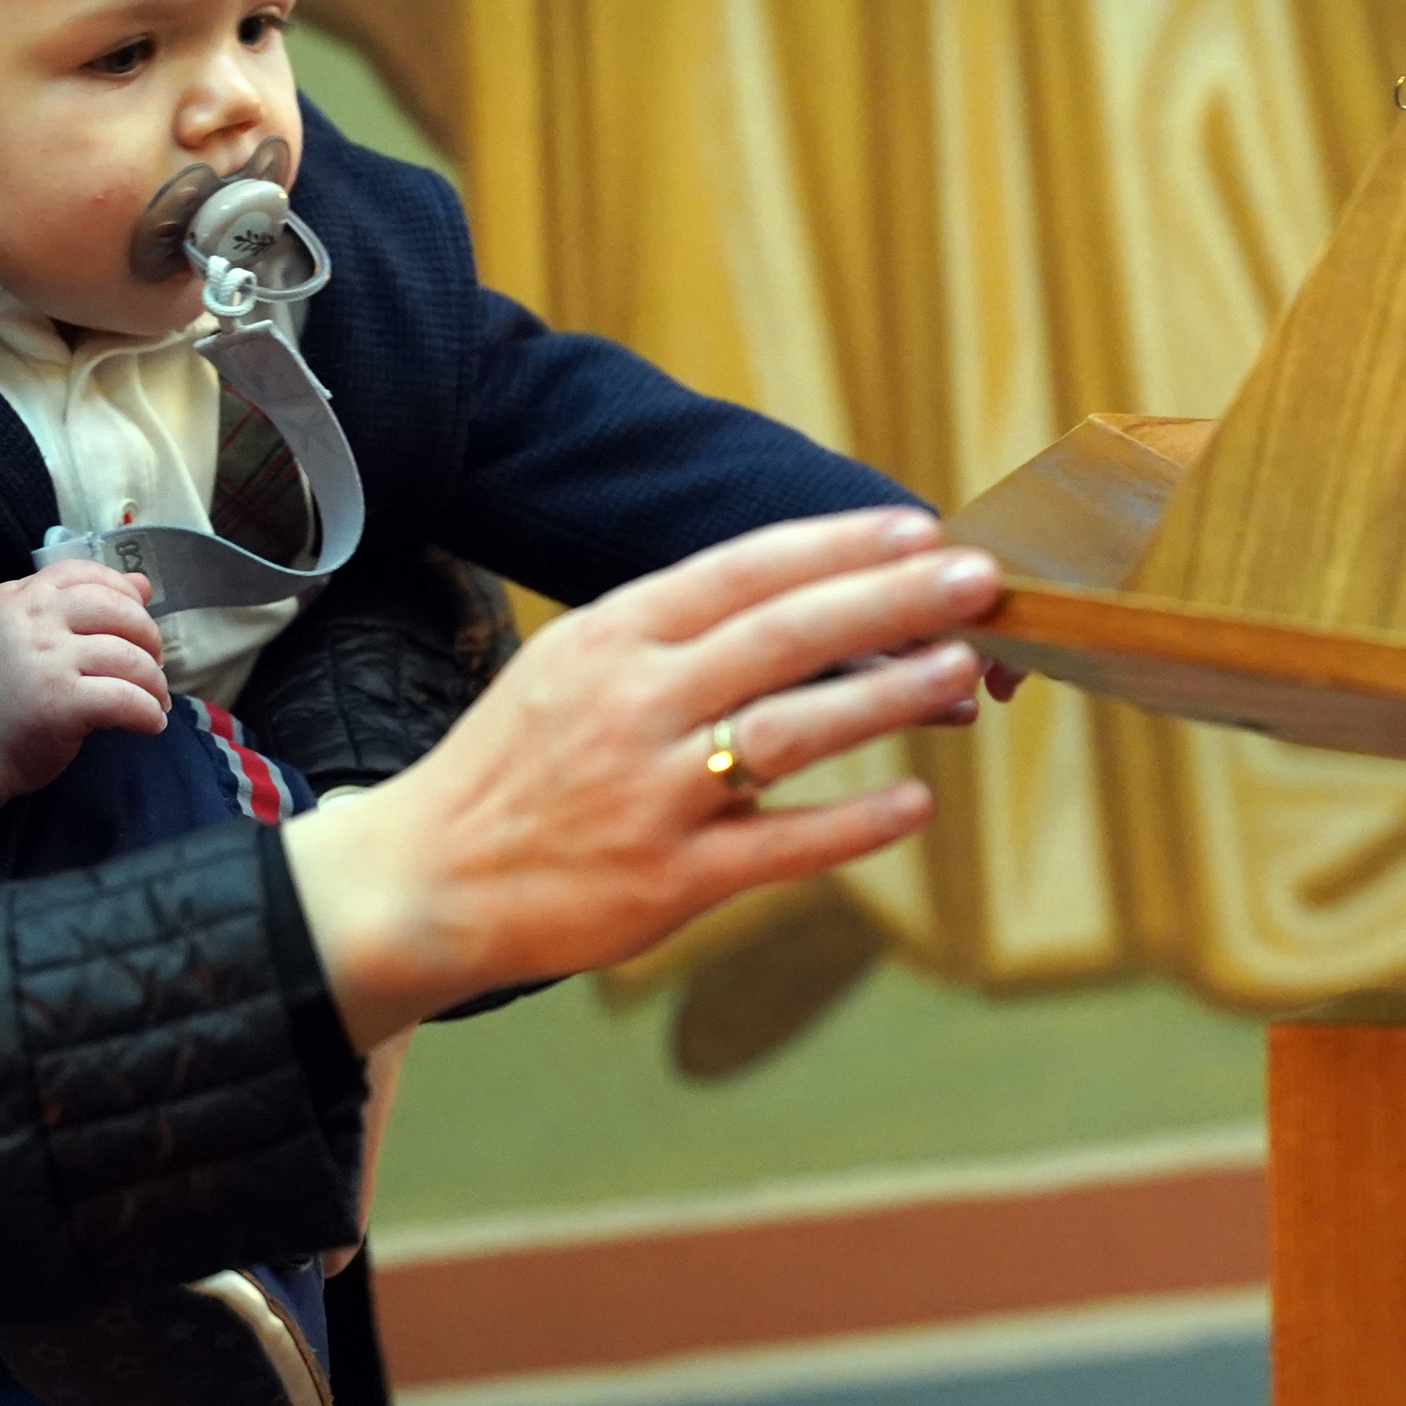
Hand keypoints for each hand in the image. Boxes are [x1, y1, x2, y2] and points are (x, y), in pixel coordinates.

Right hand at [0, 560, 170, 811]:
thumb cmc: (10, 692)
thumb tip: (143, 584)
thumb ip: (81, 602)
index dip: (122, 593)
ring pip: (126, 655)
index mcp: (14, 597)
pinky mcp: (58, 701)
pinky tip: (151, 722)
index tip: (136, 620)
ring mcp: (43, 659)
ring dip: (153, 680)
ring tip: (155, 699)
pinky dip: (147, 711)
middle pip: (113, 607)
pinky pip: (124, 698)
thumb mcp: (35, 635)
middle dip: (147, 635)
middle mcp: (27, 620)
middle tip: (153, 663)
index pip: (82, 574)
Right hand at [280, 508, 999, 1046]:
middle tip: (979, 576)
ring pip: (792, 729)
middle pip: (784, 634)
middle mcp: (634, 702)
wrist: (426, 878)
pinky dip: (854, 822)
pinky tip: (915, 802)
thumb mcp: (572, 663)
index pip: (743, 569)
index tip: (918, 527)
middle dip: (892, 598)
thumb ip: (671, 630)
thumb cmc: (516, 764)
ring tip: (960, 667)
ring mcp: (653, 791)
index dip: (838, 545)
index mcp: (612, 635)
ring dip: (888, 695)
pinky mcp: (670, 879)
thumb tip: (793, 592)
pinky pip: (782, 845)